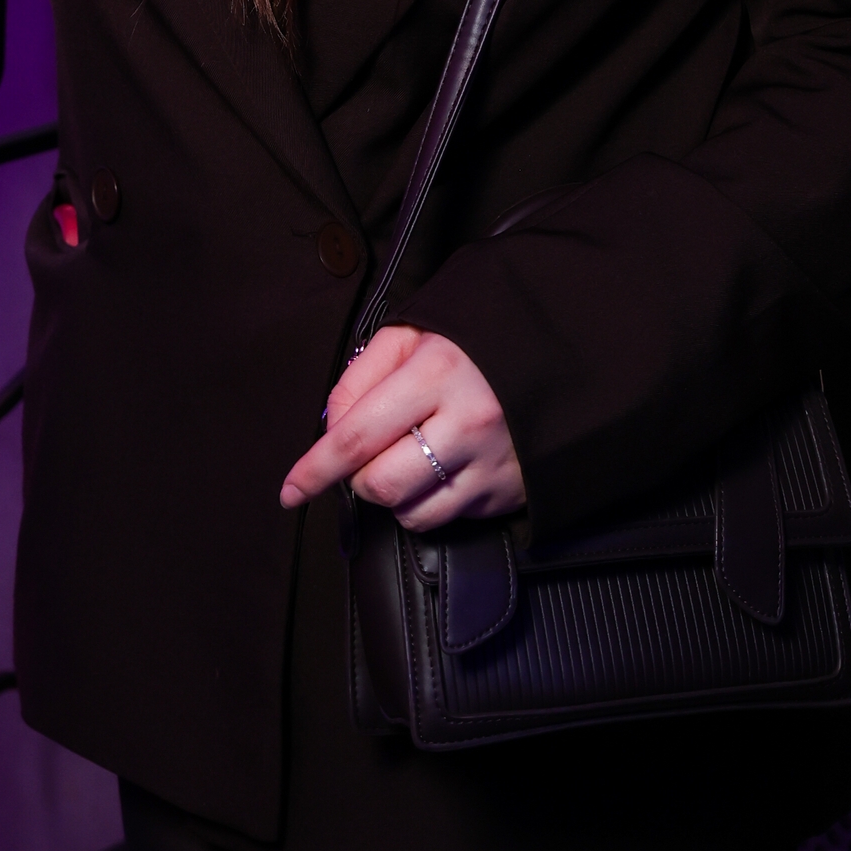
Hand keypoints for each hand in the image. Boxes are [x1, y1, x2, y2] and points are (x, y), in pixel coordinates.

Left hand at [278, 324, 525, 525]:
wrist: (560, 352)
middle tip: (369, 452)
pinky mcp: (510, 492)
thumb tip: (331, 426)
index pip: (357, 435)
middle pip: (380, 484)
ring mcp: (492, 463)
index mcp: (438, 373)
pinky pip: (448, 519)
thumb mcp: (415, 332)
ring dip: (394, 495)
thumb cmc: (476, 338)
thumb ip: (362, 374)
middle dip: (359, 477)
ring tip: (410, 456)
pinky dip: (430, 502)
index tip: (290, 490)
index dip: (316, 469)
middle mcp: (467, 423)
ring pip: (411, 513)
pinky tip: (442, 469)